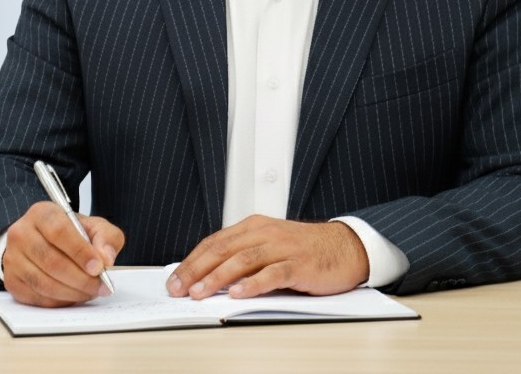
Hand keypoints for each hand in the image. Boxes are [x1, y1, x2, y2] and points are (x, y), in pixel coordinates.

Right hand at [2, 201, 124, 307]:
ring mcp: (12, 258)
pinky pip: (37, 297)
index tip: (99, 267)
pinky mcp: (11, 280)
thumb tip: (106, 258)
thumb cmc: (71, 235)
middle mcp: (21, 233)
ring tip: (90, 292)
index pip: (59, 231)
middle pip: (51, 261)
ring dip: (72, 293)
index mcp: (41, 213)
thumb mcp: (93, 227)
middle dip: (81, 279)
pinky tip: (73, 296)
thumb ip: (106, 237)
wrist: (44, 243)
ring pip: (44, 283)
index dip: (80, 252)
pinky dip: (59, 301)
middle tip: (100, 286)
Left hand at [166, 217, 367, 298]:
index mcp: (253, 226)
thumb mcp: (269, 245)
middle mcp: (265, 233)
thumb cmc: (304, 249)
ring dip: (217, 277)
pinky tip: (237, 294)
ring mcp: (282, 248)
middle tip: (179, 288)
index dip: (191, 261)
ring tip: (200, 293)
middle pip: (222, 250)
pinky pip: (272, 274)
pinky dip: (252, 284)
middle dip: (196, 270)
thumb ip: (242, 255)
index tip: (174, 279)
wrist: (346, 247)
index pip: (213, 243)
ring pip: (242, 260)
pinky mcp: (299, 264)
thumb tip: (207, 276)